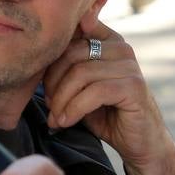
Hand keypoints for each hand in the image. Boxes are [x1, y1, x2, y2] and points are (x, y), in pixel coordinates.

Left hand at [43, 23, 174, 174]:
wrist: (138, 142)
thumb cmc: (106, 114)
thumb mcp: (80, 88)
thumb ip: (65, 69)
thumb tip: (35, 62)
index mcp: (107, 41)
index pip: (71, 32)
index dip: (51, 55)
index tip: (46, 83)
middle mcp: (120, 48)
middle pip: (71, 54)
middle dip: (52, 82)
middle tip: (49, 106)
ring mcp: (129, 65)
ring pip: (80, 74)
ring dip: (61, 100)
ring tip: (55, 118)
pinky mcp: (134, 86)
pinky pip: (94, 92)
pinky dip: (74, 109)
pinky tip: (66, 122)